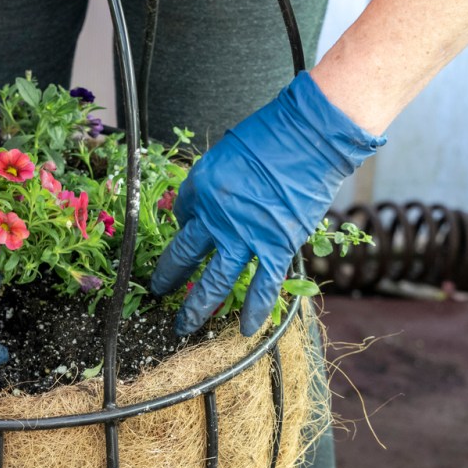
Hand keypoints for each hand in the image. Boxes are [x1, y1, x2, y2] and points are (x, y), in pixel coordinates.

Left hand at [150, 71, 385, 336]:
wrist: (310, 139)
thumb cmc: (270, 137)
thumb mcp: (224, 154)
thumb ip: (209, 184)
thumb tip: (198, 208)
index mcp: (199, 189)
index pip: (182, 215)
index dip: (184, 225)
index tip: (188, 232)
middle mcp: (215, 218)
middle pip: (184, 256)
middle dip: (168, 278)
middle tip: (158, 293)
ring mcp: (245, 237)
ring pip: (214, 282)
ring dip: (196, 308)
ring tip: (182, 327)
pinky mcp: (276, 248)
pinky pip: (262, 287)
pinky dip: (255, 311)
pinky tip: (245, 330)